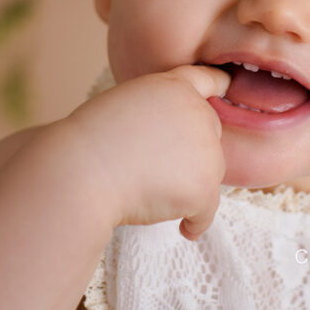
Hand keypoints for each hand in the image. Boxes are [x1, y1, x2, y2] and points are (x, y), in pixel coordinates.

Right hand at [62, 64, 230, 240]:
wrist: (82, 169)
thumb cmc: (90, 140)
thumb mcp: (125, 105)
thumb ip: (157, 114)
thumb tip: (174, 144)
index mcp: (174, 86)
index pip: (206, 79)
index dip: (219, 83)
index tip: (227, 85)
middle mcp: (197, 112)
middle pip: (210, 135)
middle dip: (193, 153)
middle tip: (157, 169)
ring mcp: (205, 150)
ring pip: (208, 175)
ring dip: (188, 187)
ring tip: (150, 194)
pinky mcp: (204, 187)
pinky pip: (207, 211)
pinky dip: (195, 222)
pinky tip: (184, 230)